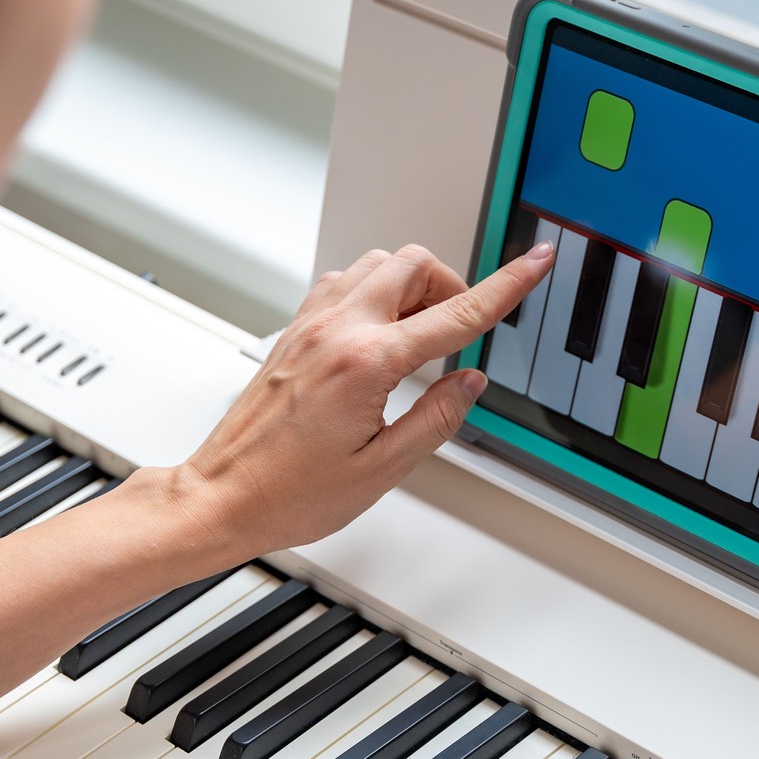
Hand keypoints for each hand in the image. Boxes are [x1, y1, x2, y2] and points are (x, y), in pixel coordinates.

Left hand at [174, 241, 553, 561]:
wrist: (224, 496)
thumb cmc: (289, 492)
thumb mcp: (383, 469)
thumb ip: (436, 419)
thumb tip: (469, 384)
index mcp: (366, 363)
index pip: (456, 314)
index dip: (505, 286)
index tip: (534, 262)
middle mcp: (336, 331)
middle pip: (413, 264)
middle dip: (449, 285)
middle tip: (458, 330)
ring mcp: (309, 325)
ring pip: (376, 263)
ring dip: (409, 286)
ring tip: (419, 336)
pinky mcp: (293, 332)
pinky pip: (343, 283)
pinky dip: (373, 293)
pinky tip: (378, 335)